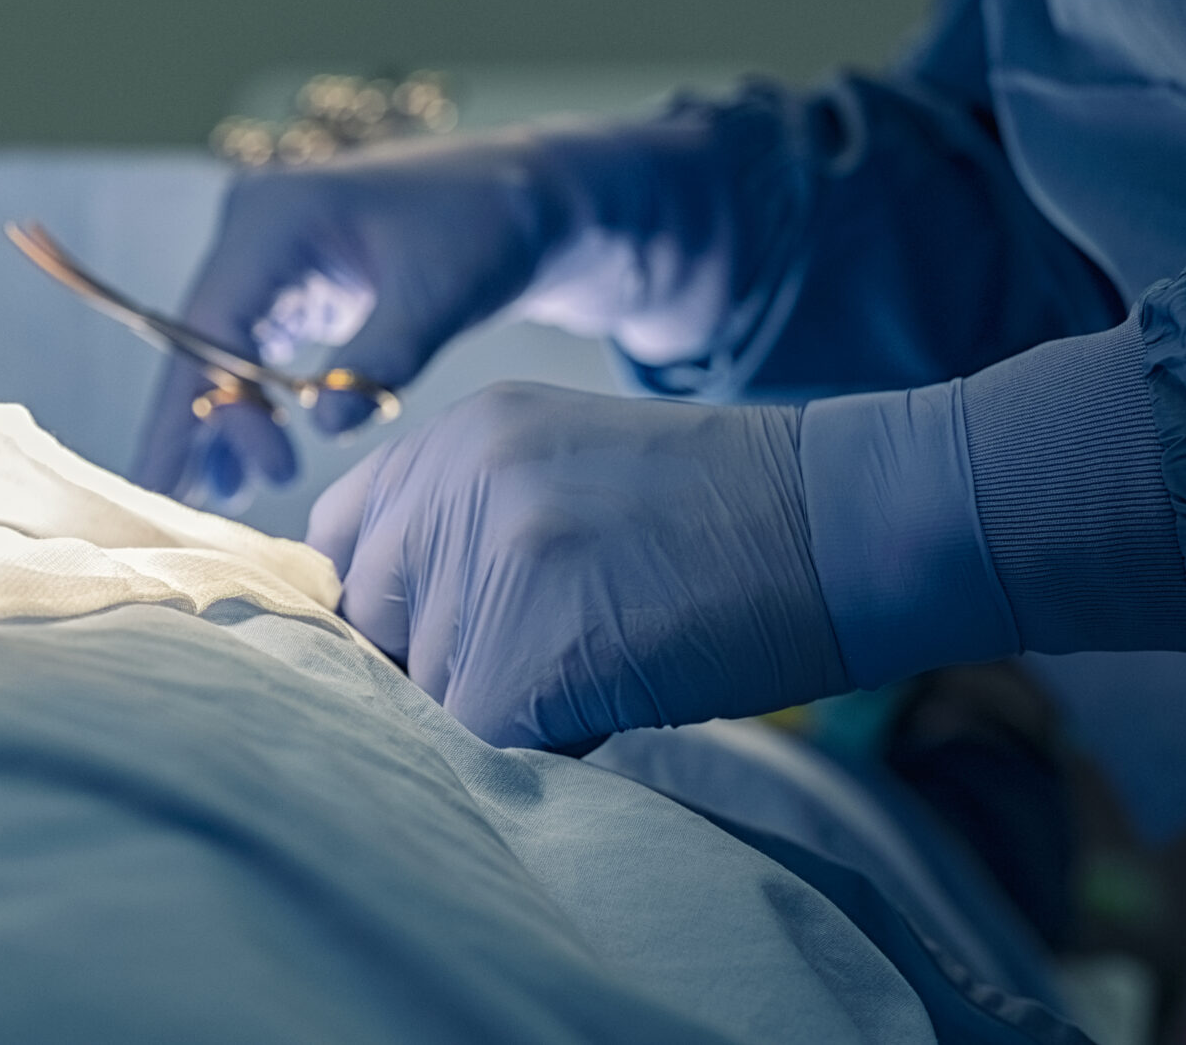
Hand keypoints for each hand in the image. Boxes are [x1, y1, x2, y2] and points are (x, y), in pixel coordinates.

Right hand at [132, 129, 580, 503]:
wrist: (525, 197)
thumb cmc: (486, 228)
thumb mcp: (439, 295)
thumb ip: (382, 357)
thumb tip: (325, 427)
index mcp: (275, 215)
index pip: (214, 322)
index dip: (217, 405)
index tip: (257, 474)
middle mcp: (253, 226)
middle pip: (199, 338)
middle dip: (193, 422)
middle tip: (179, 504)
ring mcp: (265, 251)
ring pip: (216, 347)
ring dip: (216, 418)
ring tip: (214, 496)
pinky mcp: (287, 278)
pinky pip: (246, 345)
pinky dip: (247, 399)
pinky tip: (239, 459)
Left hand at [306, 383, 850, 751]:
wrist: (849, 521)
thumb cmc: (719, 522)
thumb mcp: (554, 476)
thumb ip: (459, 526)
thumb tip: (378, 642)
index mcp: (451, 437)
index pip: (337, 544)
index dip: (382, 612)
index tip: (433, 644)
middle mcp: (453, 479)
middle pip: (370, 627)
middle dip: (438, 669)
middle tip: (546, 663)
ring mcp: (490, 556)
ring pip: (427, 694)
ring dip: (499, 712)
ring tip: (598, 665)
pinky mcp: (531, 645)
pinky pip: (481, 741)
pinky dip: (540, 748)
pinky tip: (613, 701)